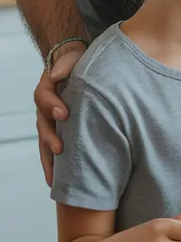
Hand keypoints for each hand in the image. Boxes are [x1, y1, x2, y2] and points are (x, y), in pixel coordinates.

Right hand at [34, 42, 86, 186]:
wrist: (76, 65)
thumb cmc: (75, 63)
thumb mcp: (70, 60)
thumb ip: (64, 66)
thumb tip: (57, 74)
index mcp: (47, 90)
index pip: (44, 98)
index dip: (53, 105)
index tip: (64, 113)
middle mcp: (46, 109)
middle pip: (43, 126)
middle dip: (50, 139)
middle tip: (59, 149)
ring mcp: (51, 122)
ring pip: (46, 142)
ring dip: (49, 159)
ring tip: (54, 178)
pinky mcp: (62, 130)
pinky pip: (54, 148)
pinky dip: (56, 163)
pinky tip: (60, 180)